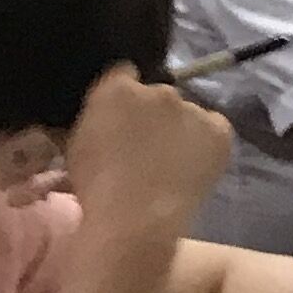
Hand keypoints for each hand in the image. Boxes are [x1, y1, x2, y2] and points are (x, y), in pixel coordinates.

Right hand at [61, 67, 232, 241]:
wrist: (135, 220)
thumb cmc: (94, 189)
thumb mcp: (74, 146)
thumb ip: (91, 119)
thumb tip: (100, 116)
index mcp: (115, 90)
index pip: (122, 73)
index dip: (122, 94)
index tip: (121, 115)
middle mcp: (157, 90)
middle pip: (157, 94)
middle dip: (150, 113)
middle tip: (144, 145)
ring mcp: (192, 108)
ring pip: (186, 112)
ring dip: (178, 128)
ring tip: (170, 162)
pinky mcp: (219, 129)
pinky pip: (212, 127)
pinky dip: (205, 140)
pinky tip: (192, 164)